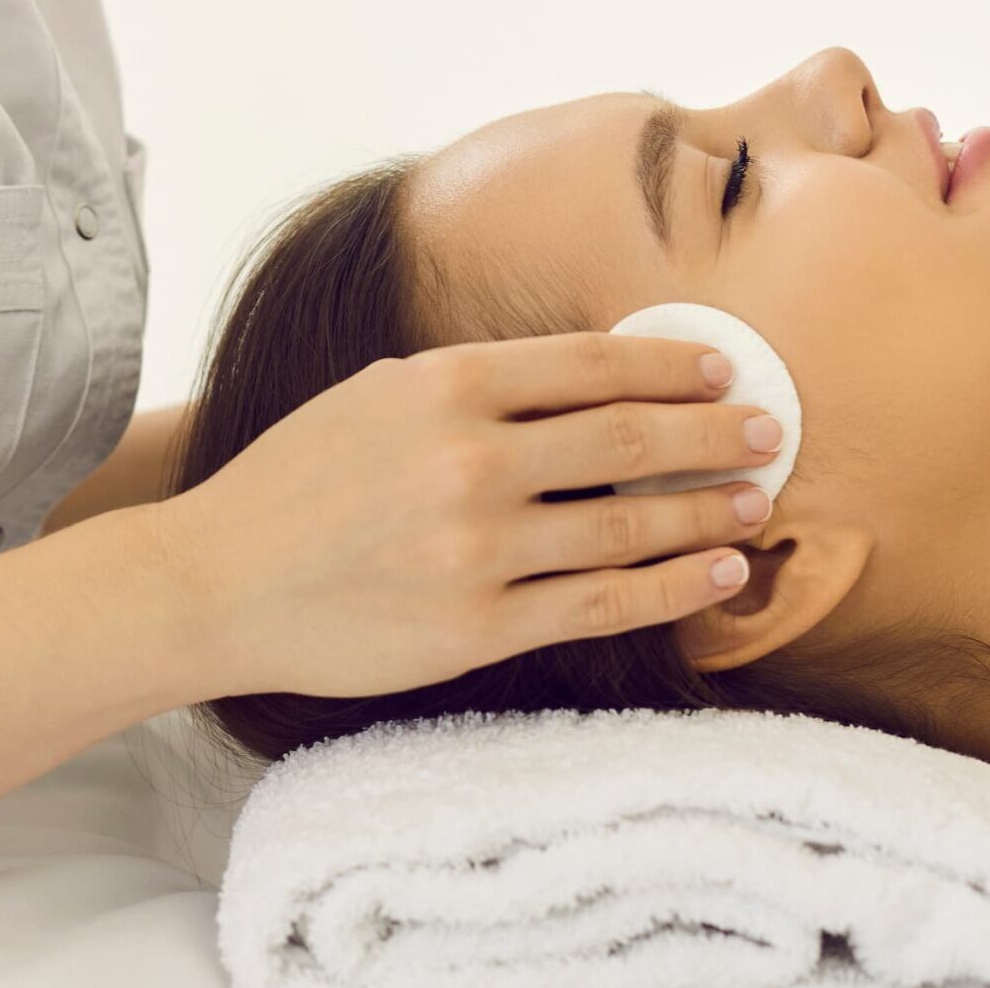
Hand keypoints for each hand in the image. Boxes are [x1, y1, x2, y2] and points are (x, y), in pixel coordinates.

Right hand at [148, 333, 785, 699]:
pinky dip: (674, 586)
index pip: (593, 363)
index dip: (674, 361)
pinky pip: (602, 604)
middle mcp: (470, 459)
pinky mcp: (479, 626)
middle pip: (628, 438)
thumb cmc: (298, 481)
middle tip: (772, 428)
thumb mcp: (378, 394)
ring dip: (708, 509)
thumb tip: (587, 375)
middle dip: (714, 430)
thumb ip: (474, 383)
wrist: (218, 581)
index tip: (723, 366)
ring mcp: (477, 548)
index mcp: (444, 384)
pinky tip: (719, 571)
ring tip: (758, 501)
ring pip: (628, 524)